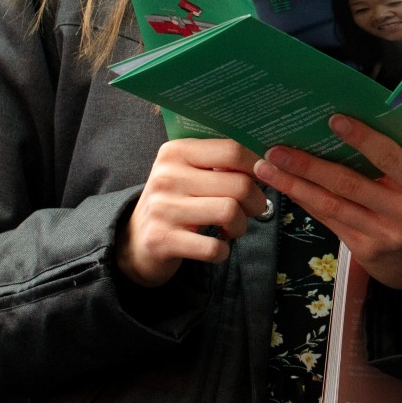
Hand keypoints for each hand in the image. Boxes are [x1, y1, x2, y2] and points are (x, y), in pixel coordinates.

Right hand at [118, 138, 265, 286]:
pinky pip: (213, 247)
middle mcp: (167, 176)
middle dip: (256, 202)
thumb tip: (266, 163)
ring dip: (241, 227)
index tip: (263, 179)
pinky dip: (222, 251)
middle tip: (251, 210)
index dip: (258, 166)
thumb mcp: (190, 171)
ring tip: (232, 228)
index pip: (232, 151)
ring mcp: (163, 208)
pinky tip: (215, 247)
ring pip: (230, 213)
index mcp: (176, 152)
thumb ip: (221, 162)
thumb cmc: (176, 200)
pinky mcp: (162, 240)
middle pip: (239, 184)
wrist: (135, 239)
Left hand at [254, 114, 401, 295]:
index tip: (333, 120)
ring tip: (266, 168)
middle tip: (276, 149)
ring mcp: (382, 233)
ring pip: (331, 205)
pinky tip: (286, 188)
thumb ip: (394, 165)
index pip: (389, 157)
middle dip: (308, 165)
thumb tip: (345, 131)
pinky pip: (329, 220)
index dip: (361, 138)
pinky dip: (306, 202)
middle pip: (348, 184)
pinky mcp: (364, 250)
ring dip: (295, 185)